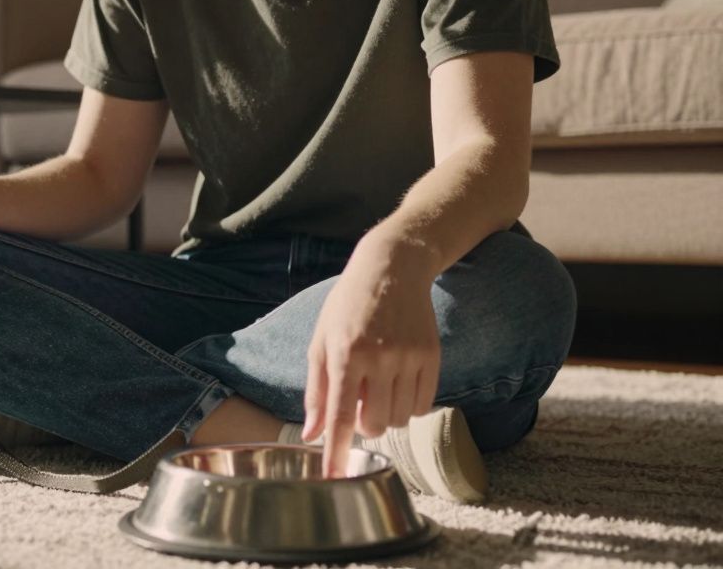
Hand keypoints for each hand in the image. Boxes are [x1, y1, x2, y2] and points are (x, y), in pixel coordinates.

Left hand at [300, 238, 440, 477]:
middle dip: (365, 424)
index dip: (336, 451)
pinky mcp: (433, 356)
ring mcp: (410, 356)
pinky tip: (399, 382)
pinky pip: (423, 405)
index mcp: (345, 353)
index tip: (333, 478)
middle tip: (359, 399)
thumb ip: (317, 392)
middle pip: (375, 424)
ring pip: (400, 418)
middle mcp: (379, 356)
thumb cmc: (347, 307)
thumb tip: (313, 435)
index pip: (340, 415)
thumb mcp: (321, 342)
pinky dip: (409, 405)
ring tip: (379, 385)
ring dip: (387, 414)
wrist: (392, 269)